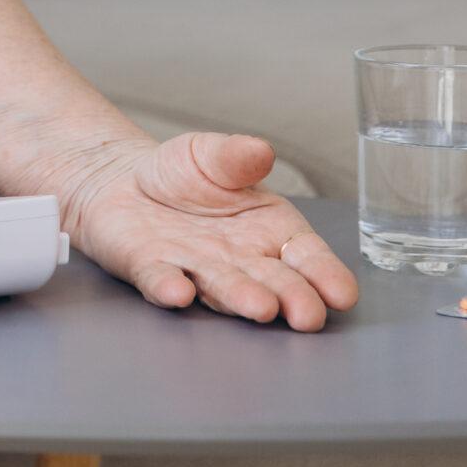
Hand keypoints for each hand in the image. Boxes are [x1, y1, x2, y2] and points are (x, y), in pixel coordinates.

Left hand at [58, 130, 360, 330]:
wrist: (123, 181)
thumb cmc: (182, 175)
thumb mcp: (212, 154)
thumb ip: (236, 156)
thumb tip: (262, 151)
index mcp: (269, 230)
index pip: (306, 256)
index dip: (326, 274)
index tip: (343, 294)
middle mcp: (240, 260)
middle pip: (274, 283)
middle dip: (292, 299)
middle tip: (307, 315)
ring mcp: (196, 269)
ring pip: (223, 289)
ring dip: (240, 299)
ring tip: (260, 308)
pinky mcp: (151, 269)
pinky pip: (161, 280)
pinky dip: (169, 288)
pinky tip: (179, 293)